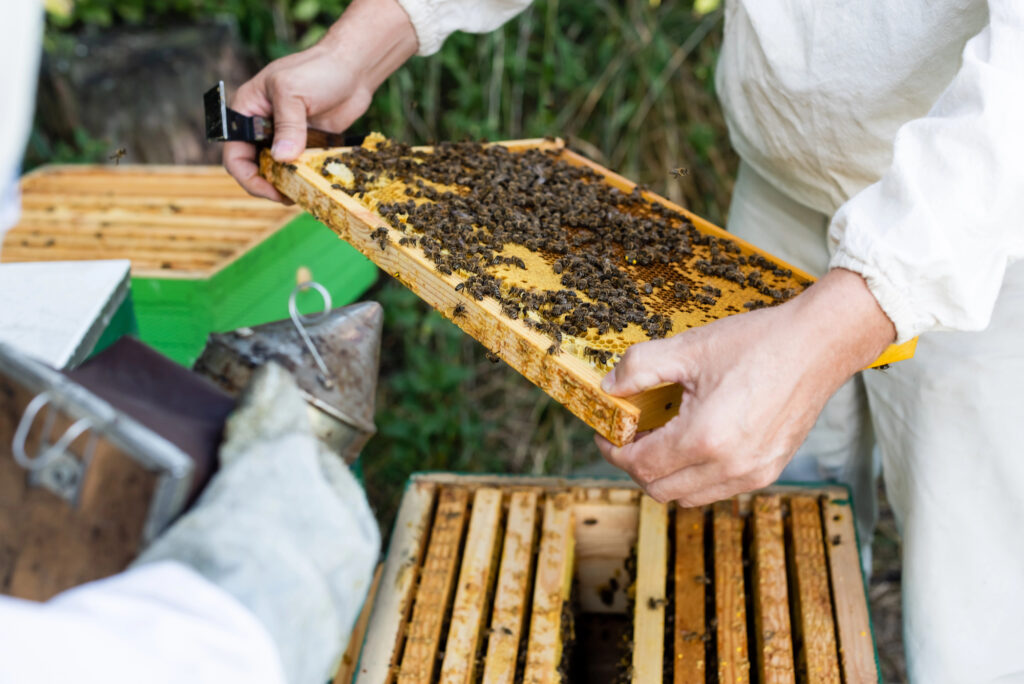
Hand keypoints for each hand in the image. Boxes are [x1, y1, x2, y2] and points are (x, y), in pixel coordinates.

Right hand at [224, 0, 417, 201]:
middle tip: (290, 196)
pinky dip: (305, 178)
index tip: (269, 190)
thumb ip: (288, 126)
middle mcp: (262, 126)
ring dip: (288, 184)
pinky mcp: (307, 144)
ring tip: (304, 192)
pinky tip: (316, 184)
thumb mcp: (294, 92)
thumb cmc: (319, 69)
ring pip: (278, 171)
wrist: (354, 68)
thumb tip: (282, 158)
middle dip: (269, 185)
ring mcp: (285, 136)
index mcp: (247, 111)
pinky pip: (300, 168)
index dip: (248, 176)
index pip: (235, 153)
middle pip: (255, 167)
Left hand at [595, 268, 895, 505]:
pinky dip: (694, 476)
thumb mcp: (689, 348)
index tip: (607, 434)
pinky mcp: (769, 471)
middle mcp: (730, 466)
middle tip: (629, 436)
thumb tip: (609, 387)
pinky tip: (693, 443)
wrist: (818, 345)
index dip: (614, 452)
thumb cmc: (757, 343)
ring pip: (687, 497)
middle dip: (635, 465)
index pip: (641, 466)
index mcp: (705, 438)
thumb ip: (640, 368)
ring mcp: (753, 474)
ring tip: (659, 439)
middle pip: (659, 489)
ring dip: (664, 475)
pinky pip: (717, 490)